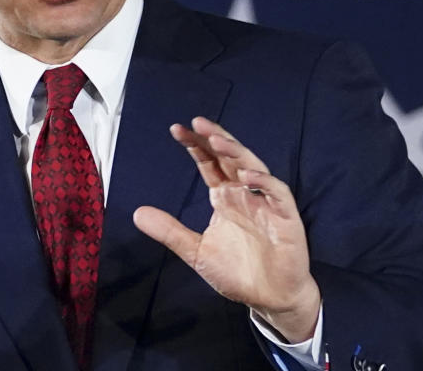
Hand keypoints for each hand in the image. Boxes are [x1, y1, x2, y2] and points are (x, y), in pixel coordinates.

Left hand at [133, 117, 319, 342]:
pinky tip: (246, 176)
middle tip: (196, 122)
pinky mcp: (285, 217)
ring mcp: (266, 202)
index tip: (176, 129)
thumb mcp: (196, 251)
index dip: (195, 145)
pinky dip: (263, 182)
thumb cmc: (237, 272)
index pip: (209, 163)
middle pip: (230, 157)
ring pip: (253, 166)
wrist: (270, 298)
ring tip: (217, 140)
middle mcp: (244, 194)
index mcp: (225, 197)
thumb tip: (136, 213)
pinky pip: (276, 192)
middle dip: (214, 138)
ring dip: (236, 152)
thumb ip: (170, 231)